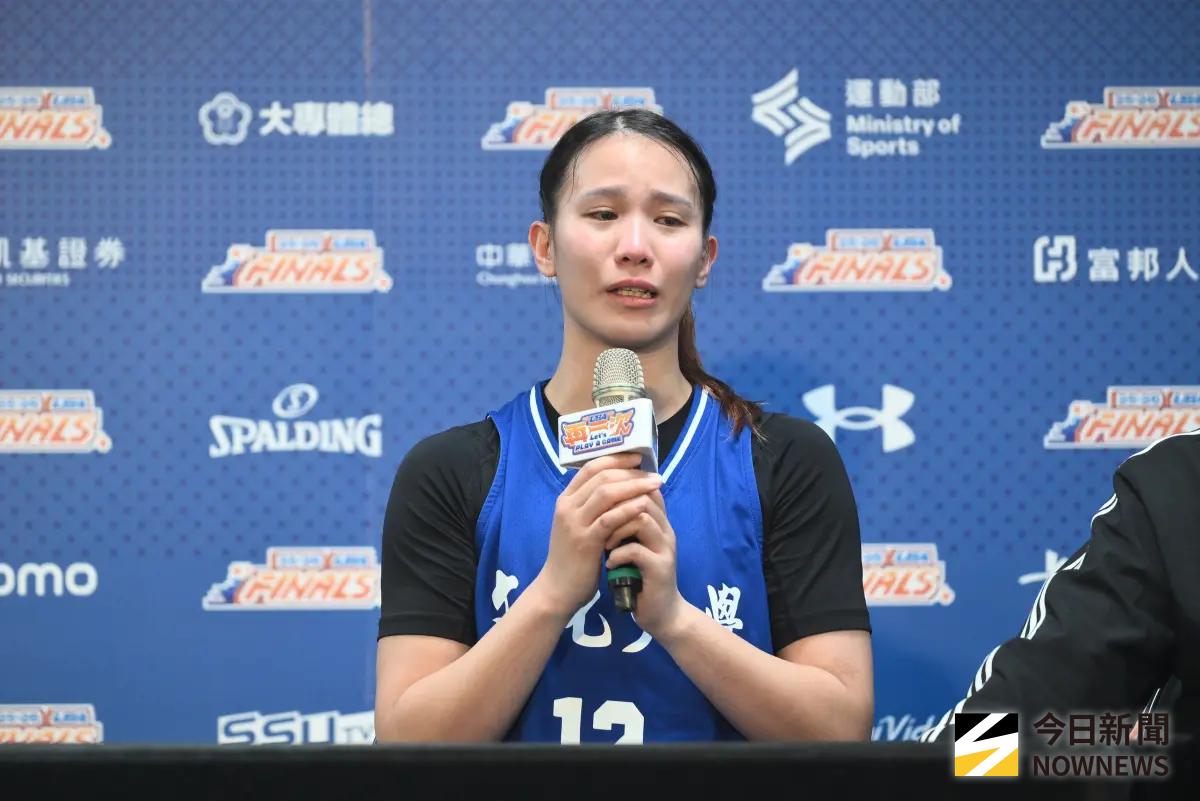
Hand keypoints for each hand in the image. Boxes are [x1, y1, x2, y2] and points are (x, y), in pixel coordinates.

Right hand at [530, 452, 662, 618]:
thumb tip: (620, 488)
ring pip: (606, 493)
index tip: (638, 457)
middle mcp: (567, 507)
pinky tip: (644, 505)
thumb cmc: (572, 559)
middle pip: (601, 476)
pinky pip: (609, 518)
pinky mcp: (584, 541)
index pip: (590, 468)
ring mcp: (574, 523)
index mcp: (565, 500)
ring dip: (634, 486)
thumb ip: (591, 508)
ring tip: (655, 485)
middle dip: (630, 471)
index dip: (616, 459)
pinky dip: (628, 508)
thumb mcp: (577, 526)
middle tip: (654, 473)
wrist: (557, 590)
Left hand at [604, 488, 686, 639]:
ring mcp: (665, 548)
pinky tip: (609, 563)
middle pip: (643, 497)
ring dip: (616, 528)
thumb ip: (625, 524)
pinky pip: (636, 550)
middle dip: (615, 505)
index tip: (599, 496)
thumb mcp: (633, 544)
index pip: (644, 487)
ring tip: (603, 542)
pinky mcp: (660, 569)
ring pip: (641, 519)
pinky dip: (617, 554)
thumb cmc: (641, 576)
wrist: (660, 612)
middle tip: (597, 519)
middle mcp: (665, 530)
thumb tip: (600, 500)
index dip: (622, 485)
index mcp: (658, 521)